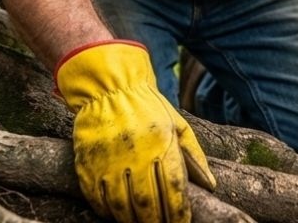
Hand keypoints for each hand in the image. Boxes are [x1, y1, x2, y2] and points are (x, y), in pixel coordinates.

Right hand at [56, 40, 215, 222]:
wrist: (109, 89)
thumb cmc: (149, 108)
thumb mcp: (178, 125)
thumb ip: (194, 156)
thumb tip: (211, 185)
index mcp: (162, 144)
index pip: (173, 190)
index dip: (179, 213)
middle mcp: (135, 155)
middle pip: (147, 204)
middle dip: (156, 222)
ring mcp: (108, 162)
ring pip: (122, 207)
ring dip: (133, 221)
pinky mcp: (87, 165)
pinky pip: (97, 199)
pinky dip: (107, 212)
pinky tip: (117, 215)